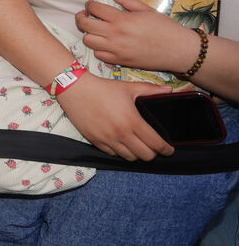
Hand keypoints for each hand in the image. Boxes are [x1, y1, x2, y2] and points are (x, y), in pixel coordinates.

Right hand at [56, 71, 173, 160]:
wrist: (75, 90)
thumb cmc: (102, 88)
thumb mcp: (128, 87)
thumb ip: (151, 90)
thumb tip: (170, 90)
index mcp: (132, 121)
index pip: (155, 144)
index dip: (166, 149)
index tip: (169, 149)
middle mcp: (121, 134)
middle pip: (145, 156)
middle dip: (153, 153)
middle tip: (153, 146)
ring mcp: (107, 140)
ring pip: (129, 158)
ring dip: (136, 154)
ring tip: (137, 146)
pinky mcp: (96, 141)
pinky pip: (113, 154)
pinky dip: (120, 151)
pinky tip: (121, 143)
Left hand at [76, 0, 198, 73]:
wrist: (179, 51)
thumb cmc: (166, 29)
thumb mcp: (147, 10)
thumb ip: (126, 1)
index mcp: (122, 20)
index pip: (94, 8)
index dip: (90, 4)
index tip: (91, 5)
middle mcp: (115, 35)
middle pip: (85, 25)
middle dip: (82, 17)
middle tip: (86, 15)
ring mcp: (116, 50)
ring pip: (88, 41)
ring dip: (89, 33)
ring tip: (95, 29)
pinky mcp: (120, 61)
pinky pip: (98, 55)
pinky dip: (98, 48)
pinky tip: (104, 43)